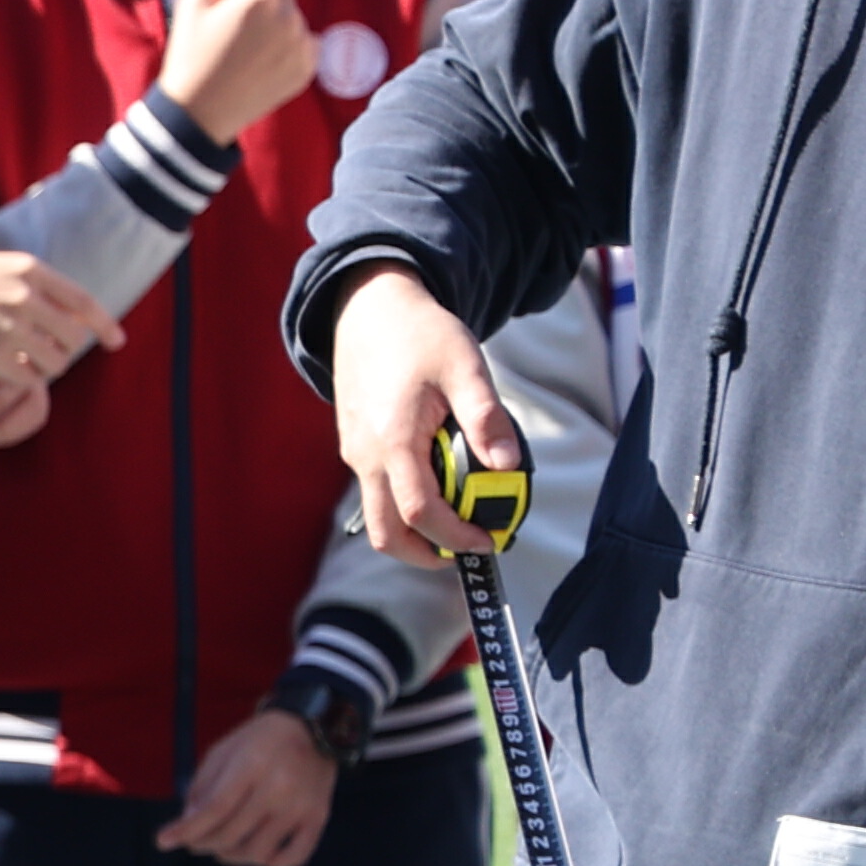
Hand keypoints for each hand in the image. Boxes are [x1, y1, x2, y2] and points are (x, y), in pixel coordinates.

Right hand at [0, 250, 120, 403]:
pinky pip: (29, 378)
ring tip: (22, 363)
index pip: (81, 300)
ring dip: (44, 367)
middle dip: (65, 348)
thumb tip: (71, 313)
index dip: (103, 323)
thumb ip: (31, 285)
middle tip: (46, 353)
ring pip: (55, 361)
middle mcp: (25, 296)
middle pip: (72, 335)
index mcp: (28, 269)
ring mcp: (10, 327)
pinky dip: (22, 380)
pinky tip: (4, 374)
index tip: (116, 342)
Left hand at [158, 709, 339, 865]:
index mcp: (252, 764)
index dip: (186, 830)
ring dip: (232, 857)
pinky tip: (258, 855)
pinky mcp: (319, 818)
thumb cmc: (259, 740)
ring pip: (258, 852)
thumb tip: (187, 825)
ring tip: (223, 848)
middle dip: (204, 843)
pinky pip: (294, 858)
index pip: (215, 809)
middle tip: (195, 841)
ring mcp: (301, 806)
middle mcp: (279, 787)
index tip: (163, 841)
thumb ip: (202, 787)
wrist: (312, 728)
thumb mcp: (223, 751)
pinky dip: (271, 864)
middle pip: (232, 834)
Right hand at [159, 0, 318, 143]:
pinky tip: (259, 64)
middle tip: (232, 26)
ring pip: (294, 16)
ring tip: (243, 50)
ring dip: (275, 24)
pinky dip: (286, 48)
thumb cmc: (189, 56)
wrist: (199, 115)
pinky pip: (304, 42)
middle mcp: (289, 18)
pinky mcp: (307, 68)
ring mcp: (302, 45)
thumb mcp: (190, 3)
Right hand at [333, 265, 519, 561]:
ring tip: (460, 519)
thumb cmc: (419, 335)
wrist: (369, 311)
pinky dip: (407, 506)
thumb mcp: (464, 366)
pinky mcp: (357, 449)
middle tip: (468, 550)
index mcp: (394, 441)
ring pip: (379, 517)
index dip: (457, 536)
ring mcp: (357, 456)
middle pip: (388, 534)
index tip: (490, 540)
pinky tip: (441, 482)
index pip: (421, 512)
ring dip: (417, 532)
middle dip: (428, 554)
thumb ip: (486, 417)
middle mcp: (367, 457)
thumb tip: (508, 466)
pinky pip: (377, 493)